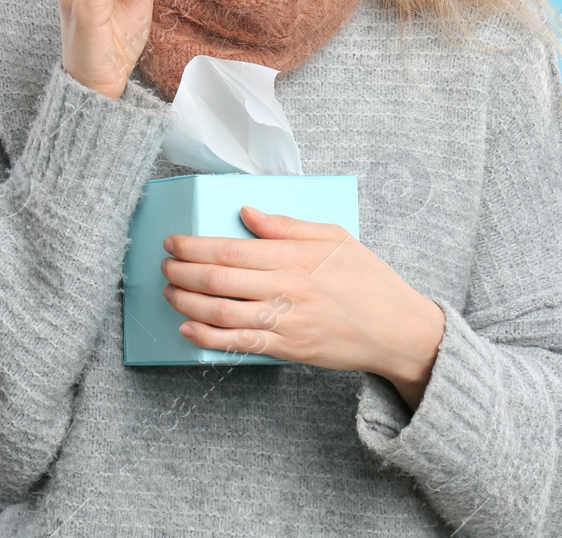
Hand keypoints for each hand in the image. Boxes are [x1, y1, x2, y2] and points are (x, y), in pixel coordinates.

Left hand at [160, 206, 445, 404]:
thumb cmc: (367, 278)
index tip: (173, 242)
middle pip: (218, 280)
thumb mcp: (334, 237)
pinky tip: (188, 329)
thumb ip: (287, 225)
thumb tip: (246, 212)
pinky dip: (207, 338)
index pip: (230, 249)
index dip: (194, 246)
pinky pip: (239, 344)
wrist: (397, 329)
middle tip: (165, 265)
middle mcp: (286, 289)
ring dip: (187, 303)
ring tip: (170, 292)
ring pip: (221, 314)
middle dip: (182, 272)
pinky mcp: (288, 349)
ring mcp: (286, 322)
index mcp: (295, 257)